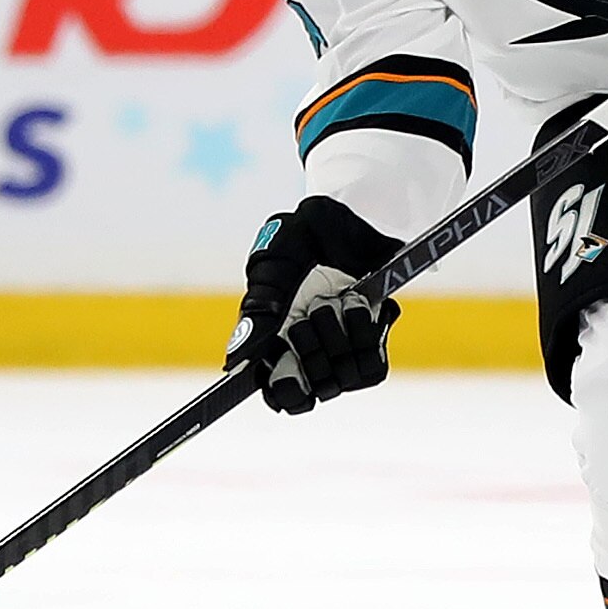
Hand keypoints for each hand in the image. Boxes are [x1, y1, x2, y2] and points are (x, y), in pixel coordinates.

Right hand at [225, 197, 401, 414]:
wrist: (351, 215)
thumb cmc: (302, 238)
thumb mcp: (273, 266)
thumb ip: (256, 313)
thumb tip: (235, 362)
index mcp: (273, 342)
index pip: (277, 393)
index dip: (284, 393)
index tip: (289, 380)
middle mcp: (307, 354)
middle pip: (311, 389)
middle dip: (313, 347)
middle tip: (316, 307)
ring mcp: (341, 353)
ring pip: (343, 379)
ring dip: (343, 336)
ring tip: (342, 298)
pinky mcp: (372, 346)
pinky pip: (373, 367)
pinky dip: (369, 334)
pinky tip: (362, 305)